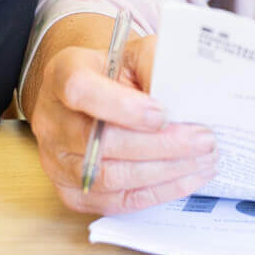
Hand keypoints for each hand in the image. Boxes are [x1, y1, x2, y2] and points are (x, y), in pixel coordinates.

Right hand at [29, 26, 216, 215]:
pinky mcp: (72, 192)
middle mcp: (50, 120)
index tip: (162, 114)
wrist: (91, 96)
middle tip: (203, 140)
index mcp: (62, 74)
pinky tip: (187, 178)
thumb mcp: (133, 53)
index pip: (80, 90)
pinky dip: (157, 192)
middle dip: (160, 145)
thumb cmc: (115, 74)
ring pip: (110, 177)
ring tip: (203, 161)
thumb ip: (155, 63)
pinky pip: (116, 201)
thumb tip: (186, 90)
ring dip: (164, 172)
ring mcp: (56, 161)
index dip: (121, 106)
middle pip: (100, 142)